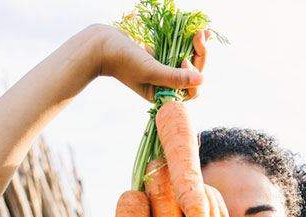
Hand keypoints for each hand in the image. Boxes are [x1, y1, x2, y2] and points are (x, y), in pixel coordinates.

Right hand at [91, 23, 211, 101]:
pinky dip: (187, 42)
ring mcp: (162, 70)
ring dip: (197, 47)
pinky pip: (178, 51)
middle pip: (191, 74)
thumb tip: (201, 80)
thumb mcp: (151, 70)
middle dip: (199, 55)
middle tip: (200, 36)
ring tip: (203, 32)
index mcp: (162, 94)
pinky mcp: (159, 57)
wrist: (102, 46)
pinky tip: (197, 32)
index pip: (189, 90)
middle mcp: (164, 85)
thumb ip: (174, 77)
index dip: (193, 75)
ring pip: (187, 62)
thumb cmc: (123, 61)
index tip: (185, 59)